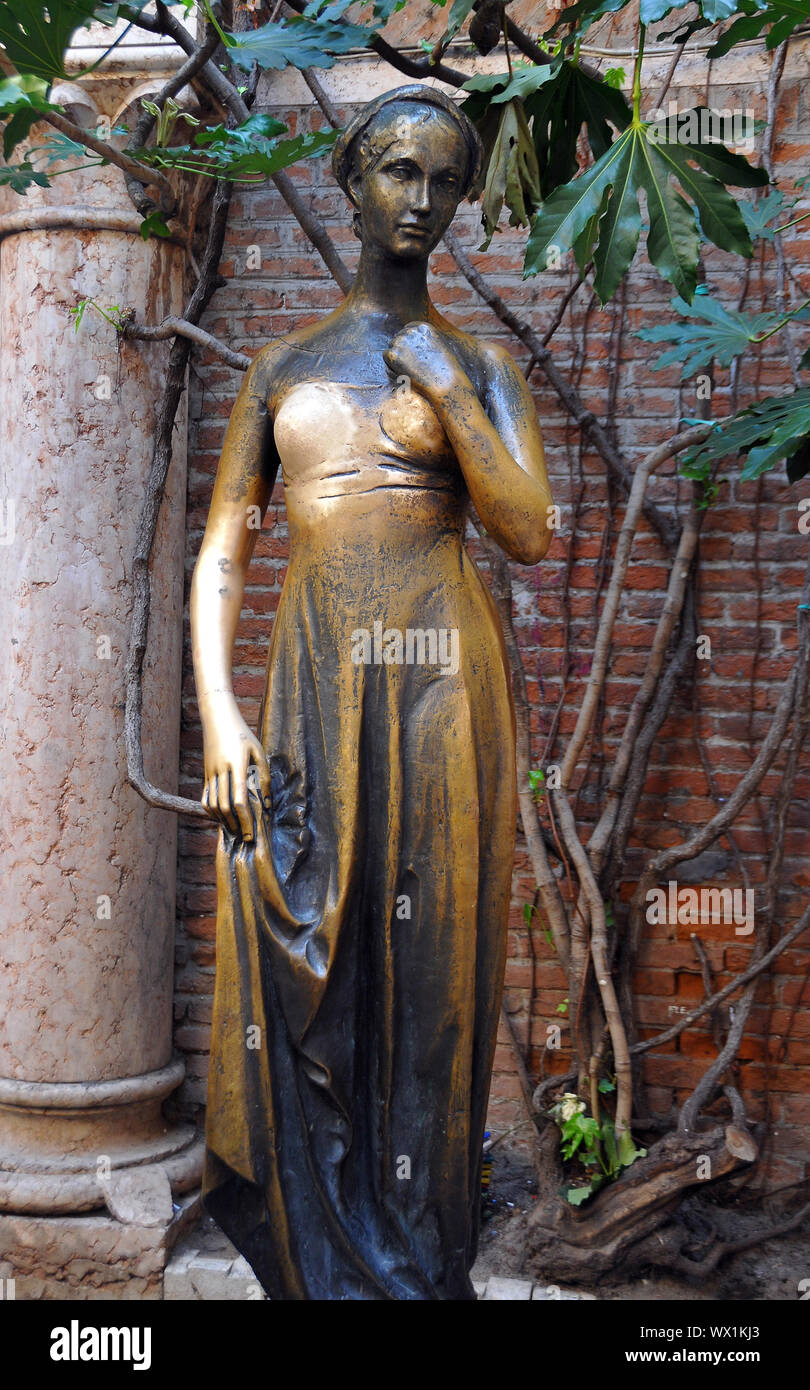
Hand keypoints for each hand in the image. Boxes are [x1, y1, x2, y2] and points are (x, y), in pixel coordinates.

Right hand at [200, 692, 270, 841]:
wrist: (218, 718)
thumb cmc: (242, 734)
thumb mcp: (259, 751)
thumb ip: (264, 776)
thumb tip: (266, 803)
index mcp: (237, 765)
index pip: (239, 800)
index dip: (245, 820)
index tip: (251, 833)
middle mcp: (221, 771)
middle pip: (224, 807)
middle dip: (235, 825)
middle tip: (246, 837)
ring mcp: (210, 773)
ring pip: (212, 805)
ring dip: (223, 821)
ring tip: (235, 830)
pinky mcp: (205, 774)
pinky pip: (205, 798)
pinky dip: (212, 811)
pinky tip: (222, 817)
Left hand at [383, 321, 470, 404]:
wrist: (445, 382)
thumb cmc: (446, 369)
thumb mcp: (441, 345)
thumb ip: (427, 340)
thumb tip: (416, 344)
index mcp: (423, 327)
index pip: (407, 330)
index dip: (409, 344)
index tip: (414, 355)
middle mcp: (411, 331)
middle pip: (398, 338)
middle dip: (402, 351)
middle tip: (412, 366)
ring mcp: (400, 341)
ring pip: (391, 347)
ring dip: (397, 359)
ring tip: (410, 371)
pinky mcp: (393, 353)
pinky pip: (385, 357)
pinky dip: (391, 366)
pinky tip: (404, 373)